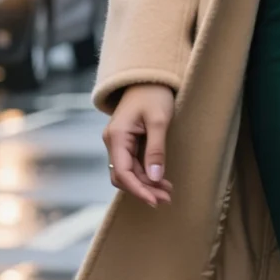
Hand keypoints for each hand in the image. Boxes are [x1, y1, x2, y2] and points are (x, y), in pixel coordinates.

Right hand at [102, 84, 174, 207]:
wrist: (149, 78)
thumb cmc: (154, 95)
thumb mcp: (159, 121)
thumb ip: (156, 150)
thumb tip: (155, 178)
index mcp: (116, 136)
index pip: (122, 173)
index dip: (138, 190)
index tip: (155, 200)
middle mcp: (113, 142)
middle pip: (124, 176)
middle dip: (144, 189)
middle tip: (167, 198)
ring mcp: (118, 142)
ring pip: (128, 172)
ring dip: (146, 184)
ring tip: (167, 192)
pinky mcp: (125, 142)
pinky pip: (132, 165)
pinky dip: (145, 174)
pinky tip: (160, 180)